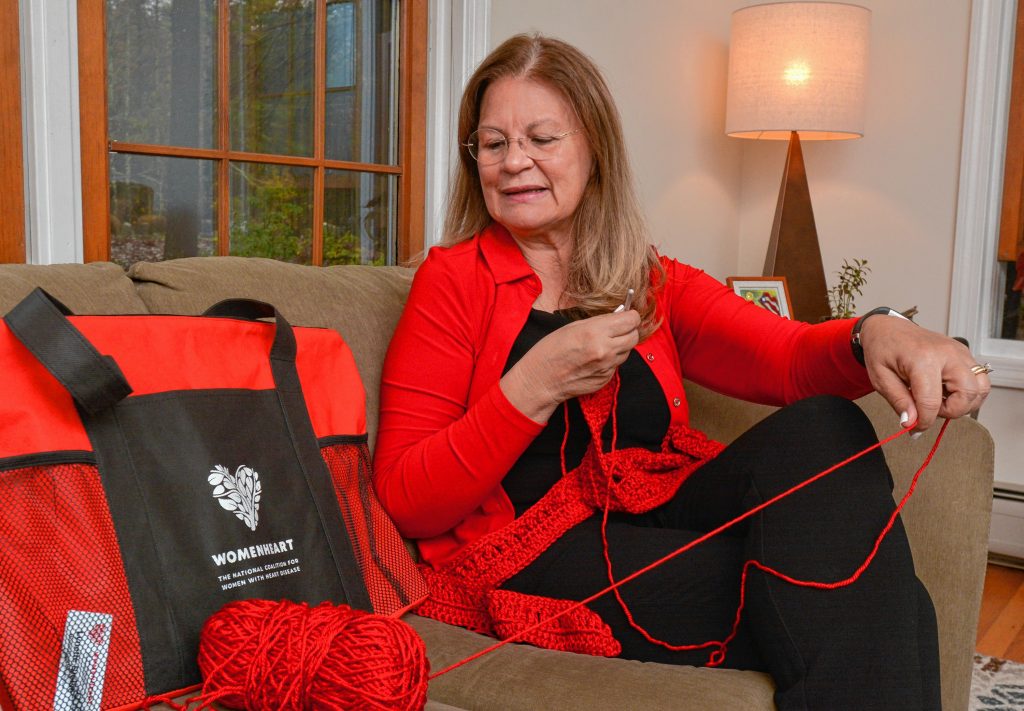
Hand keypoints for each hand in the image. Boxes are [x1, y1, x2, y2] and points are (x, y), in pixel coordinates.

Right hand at [501, 310, 640, 422]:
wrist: (541, 380)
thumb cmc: (550, 350)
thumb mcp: (573, 327)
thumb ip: (599, 322)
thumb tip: (618, 316)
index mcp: (595, 332)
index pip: (630, 320)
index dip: (630, 316)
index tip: (627, 315)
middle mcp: (605, 350)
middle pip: (634, 336)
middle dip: (629, 330)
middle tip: (618, 329)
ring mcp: (607, 367)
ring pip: (627, 351)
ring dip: (620, 345)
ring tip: (602, 344)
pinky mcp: (606, 379)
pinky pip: (617, 365)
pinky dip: (611, 359)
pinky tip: (595, 359)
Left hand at [859, 315, 990, 431]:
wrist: (887, 328)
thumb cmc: (882, 348)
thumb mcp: (880, 378)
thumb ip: (898, 402)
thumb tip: (911, 423)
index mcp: (922, 359)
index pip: (932, 402)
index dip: (924, 421)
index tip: (915, 427)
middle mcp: (947, 354)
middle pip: (968, 394)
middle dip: (950, 411)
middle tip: (928, 409)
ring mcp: (959, 352)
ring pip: (981, 388)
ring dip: (964, 403)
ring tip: (939, 399)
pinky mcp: (964, 354)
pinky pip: (979, 380)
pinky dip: (968, 393)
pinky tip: (946, 392)